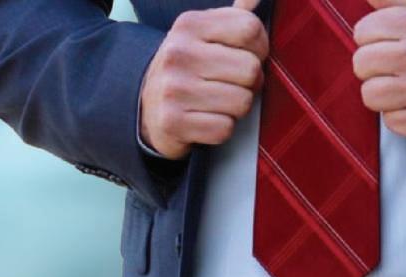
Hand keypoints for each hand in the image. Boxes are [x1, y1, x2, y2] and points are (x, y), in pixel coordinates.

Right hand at [139, 0, 265, 159]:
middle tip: (232, 85)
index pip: (249, 28)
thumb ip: (233, 17)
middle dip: (249, 83)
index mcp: (189, 26)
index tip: (246, 57)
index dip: (259, 48)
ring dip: (236, 108)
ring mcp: (174, 89)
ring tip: (218, 103)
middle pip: (250, 69)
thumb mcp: (202, 36)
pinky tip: (206, 119)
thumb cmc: (185, 71)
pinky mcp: (173, 122)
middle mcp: (178, 54)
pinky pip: (224, 129)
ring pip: (241, 102)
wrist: (146, 107)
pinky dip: (221, 129)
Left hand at [352, 0, 405, 147]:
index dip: (371, 41)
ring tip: (403, 91)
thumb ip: (399, 3)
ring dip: (384, 96)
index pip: (363, 31)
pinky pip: (389, 121)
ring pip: (369, 94)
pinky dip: (400, 117)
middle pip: (361, 63)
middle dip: (374, 69)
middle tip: (395, 71)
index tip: (386, 47)